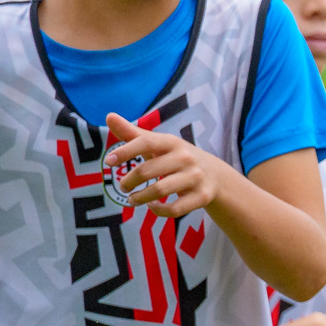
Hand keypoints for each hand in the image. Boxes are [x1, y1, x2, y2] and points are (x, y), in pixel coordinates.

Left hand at [104, 113, 225, 217]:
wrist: (216, 176)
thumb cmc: (178, 158)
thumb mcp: (159, 144)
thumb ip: (133, 133)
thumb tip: (109, 116)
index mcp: (173, 142)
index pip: (146, 142)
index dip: (125, 151)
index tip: (109, 162)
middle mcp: (186, 158)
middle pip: (148, 170)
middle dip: (129, 181)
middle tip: (123, 186)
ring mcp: (195, 177)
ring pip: (160, 190)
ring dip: (140, 197)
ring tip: (132, 199)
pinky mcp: (202, 196)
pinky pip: (175, 208)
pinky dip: (159, 210)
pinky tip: (153, 205)